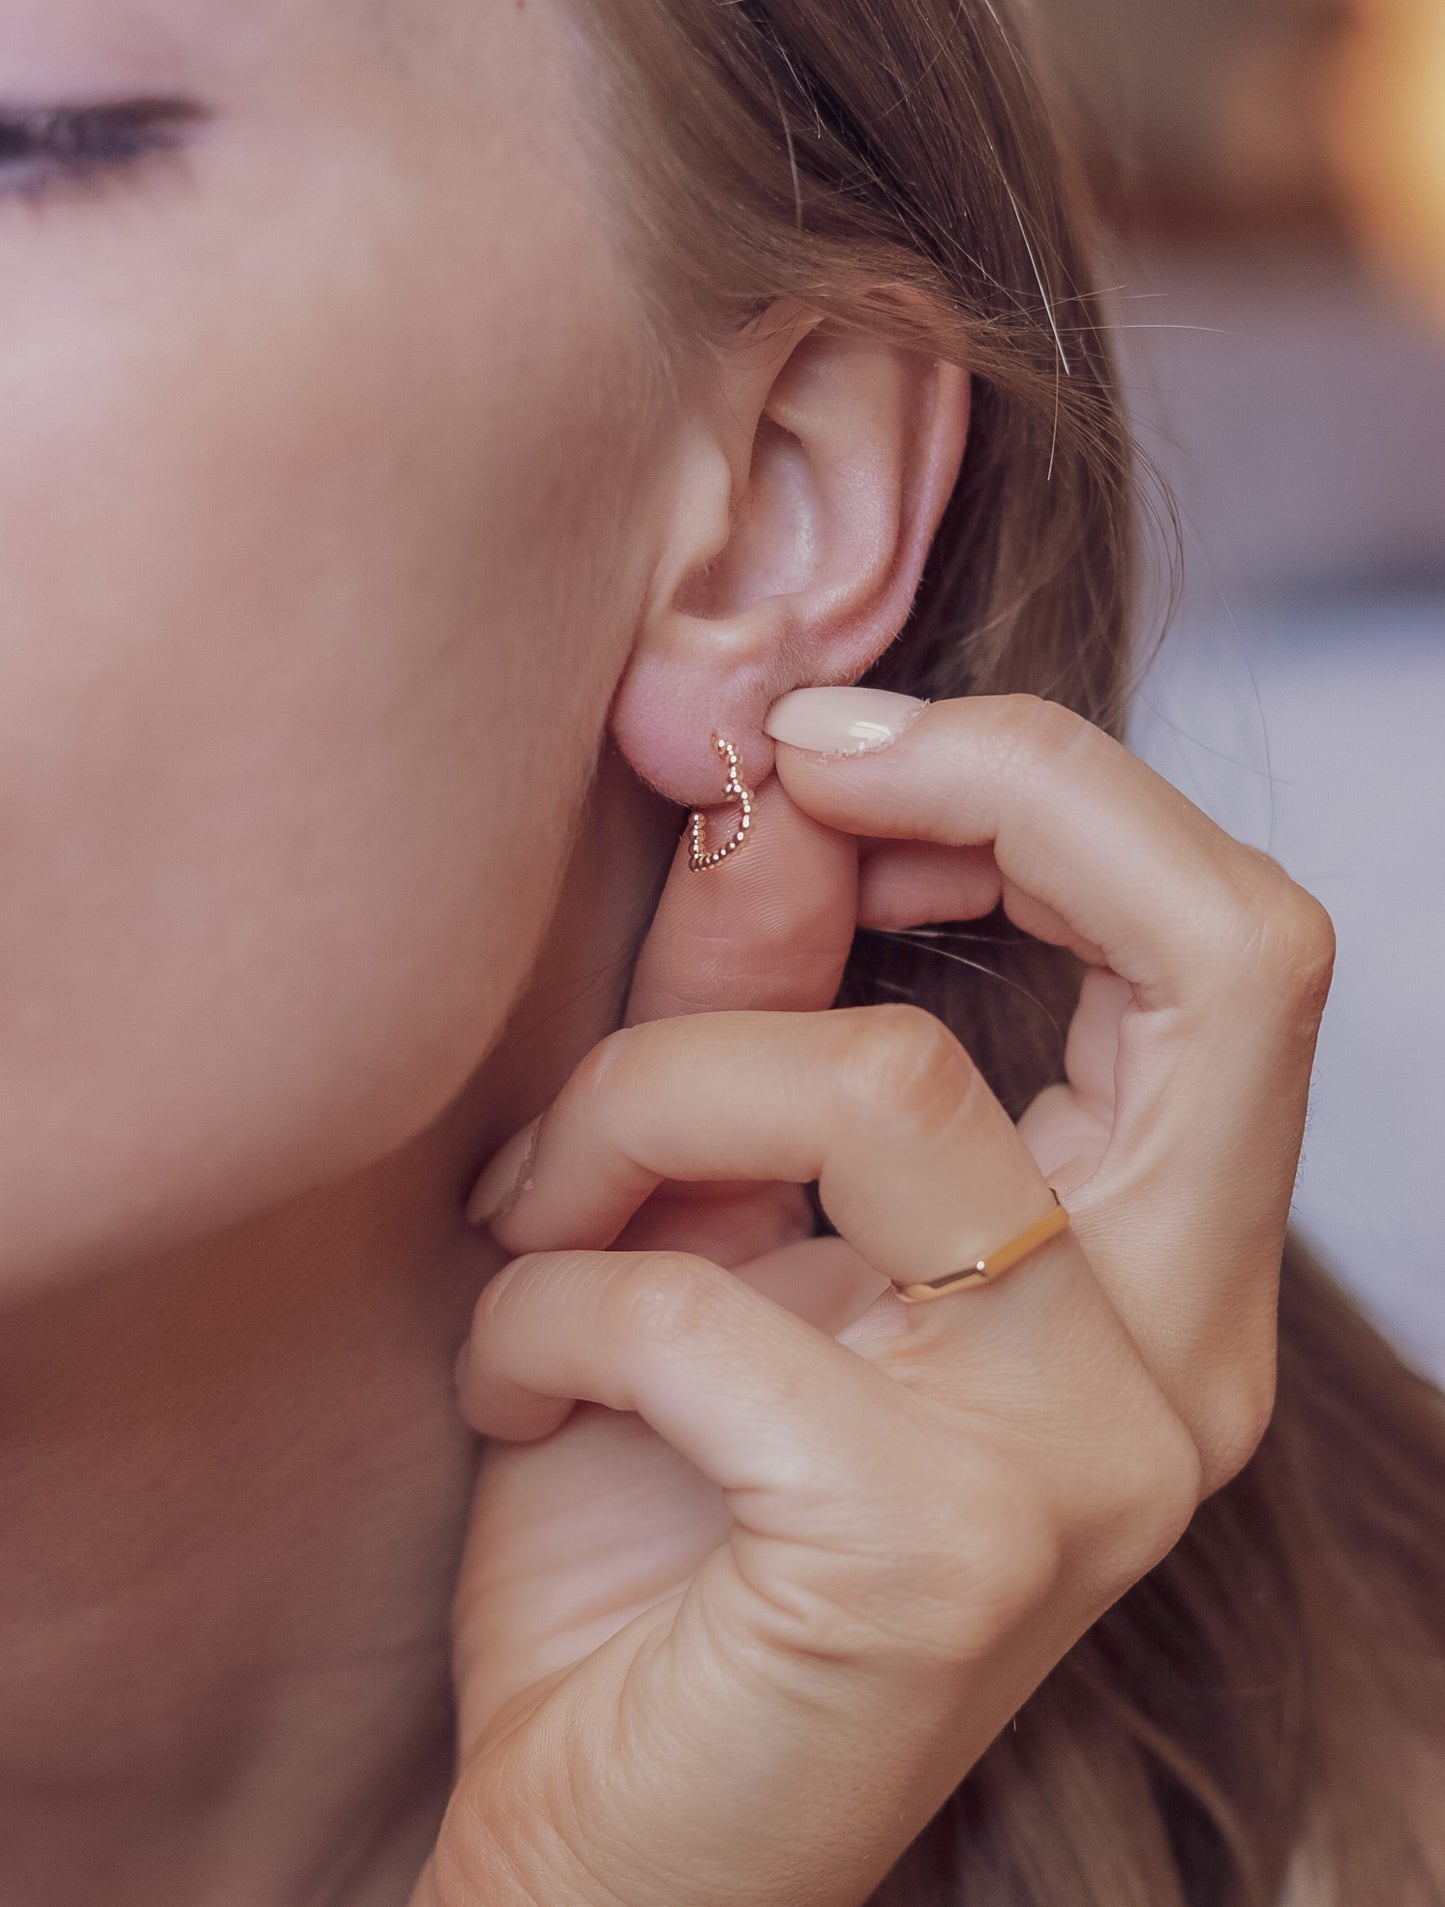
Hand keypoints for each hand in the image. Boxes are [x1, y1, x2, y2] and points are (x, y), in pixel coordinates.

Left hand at [411, 693, 1334, 1906]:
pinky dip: (543, 1310)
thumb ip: (763, 999)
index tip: (834, 746)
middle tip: (789, 769)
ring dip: (634, 1103)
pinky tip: (504, 1390)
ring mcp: (1085, 1462)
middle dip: (997, 790)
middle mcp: (1178, 1359)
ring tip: (528, 1218)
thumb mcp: (709, 1221)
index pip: (1236, 946)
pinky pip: (698, 1301)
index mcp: (1156, 1266)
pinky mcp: (936, 1553)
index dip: (1051, 786)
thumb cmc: (667, 1526)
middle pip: (1226, 957)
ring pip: (882, 1082)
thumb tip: (773, 779)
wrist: (619, 1837)